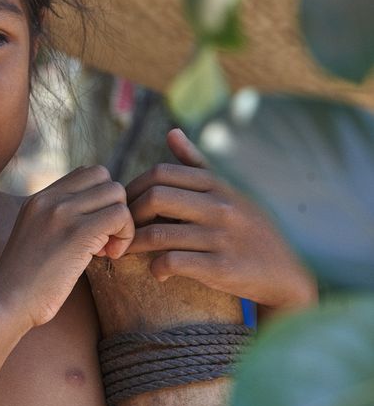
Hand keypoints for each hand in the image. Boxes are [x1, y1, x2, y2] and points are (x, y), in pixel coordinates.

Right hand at [0, 165, 133, 328]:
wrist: (6, 302)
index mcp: (39, 198)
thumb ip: (58, 221)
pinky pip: (120, 216)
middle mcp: (49, 198)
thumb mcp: (36, 238)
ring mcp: (62, 213)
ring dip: (121, 222)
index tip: (93, 230)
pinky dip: (125, 235)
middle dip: (113, 206)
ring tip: (105, 250)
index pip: (86, 174)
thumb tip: (97, 221)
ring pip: (116, 194)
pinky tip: (109, 257)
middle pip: (104, 177)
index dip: (99, 199)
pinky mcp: (77, 233)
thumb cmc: (24, 282)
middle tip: (104, 240)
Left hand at [123, 129, 317, 313]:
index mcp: (216, 185)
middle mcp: (220, 206)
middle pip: (154, 197)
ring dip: (133, 244)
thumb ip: (196, 164)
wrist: (285, 274)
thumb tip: (171, 132)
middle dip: (130, 214)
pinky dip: (156, 268)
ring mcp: (221, 237)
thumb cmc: (248, 229)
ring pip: (158, 234)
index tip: (125, 205)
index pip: (160, 173)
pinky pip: (173, 262)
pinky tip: (156, 272)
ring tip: (126, 252)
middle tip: (121, 229)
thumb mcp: (228, 192)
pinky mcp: (221, 268)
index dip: (133, 188)